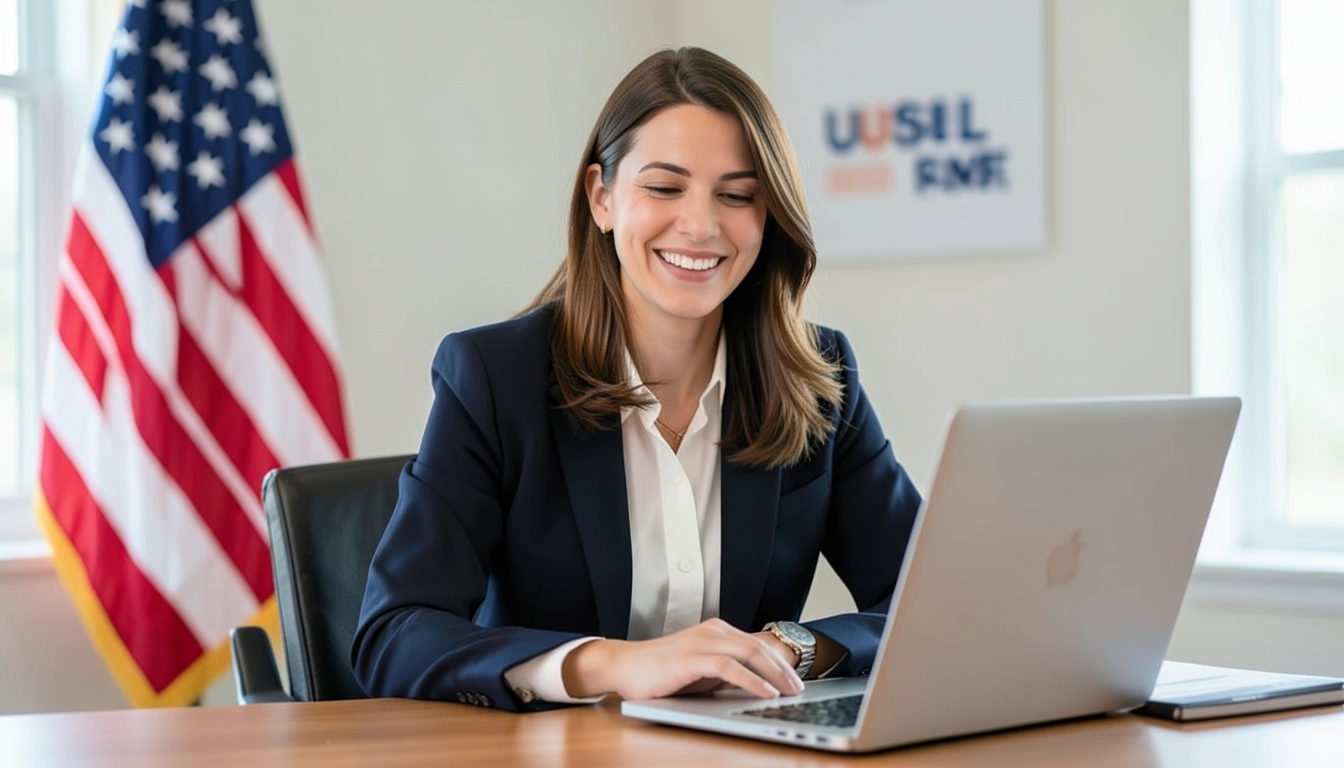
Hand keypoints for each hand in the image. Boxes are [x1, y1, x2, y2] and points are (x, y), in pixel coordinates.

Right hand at [561, 618, 804, 699]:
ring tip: (790, 693)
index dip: (780, 663)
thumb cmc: (660, 672)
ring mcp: (701, 642)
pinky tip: (766, 693)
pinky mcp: (691, 658)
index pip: (757, 645)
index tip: (796, 681)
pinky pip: (729, 668)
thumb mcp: (700, 672)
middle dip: (784, 669)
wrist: (623, 666)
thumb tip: (757, 688)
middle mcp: (712, 631)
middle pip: (758, 647)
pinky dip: (752, 680)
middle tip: (800, 689)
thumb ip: (725, 674)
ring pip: (749, 653)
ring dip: (774, 675)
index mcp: (716, 631)